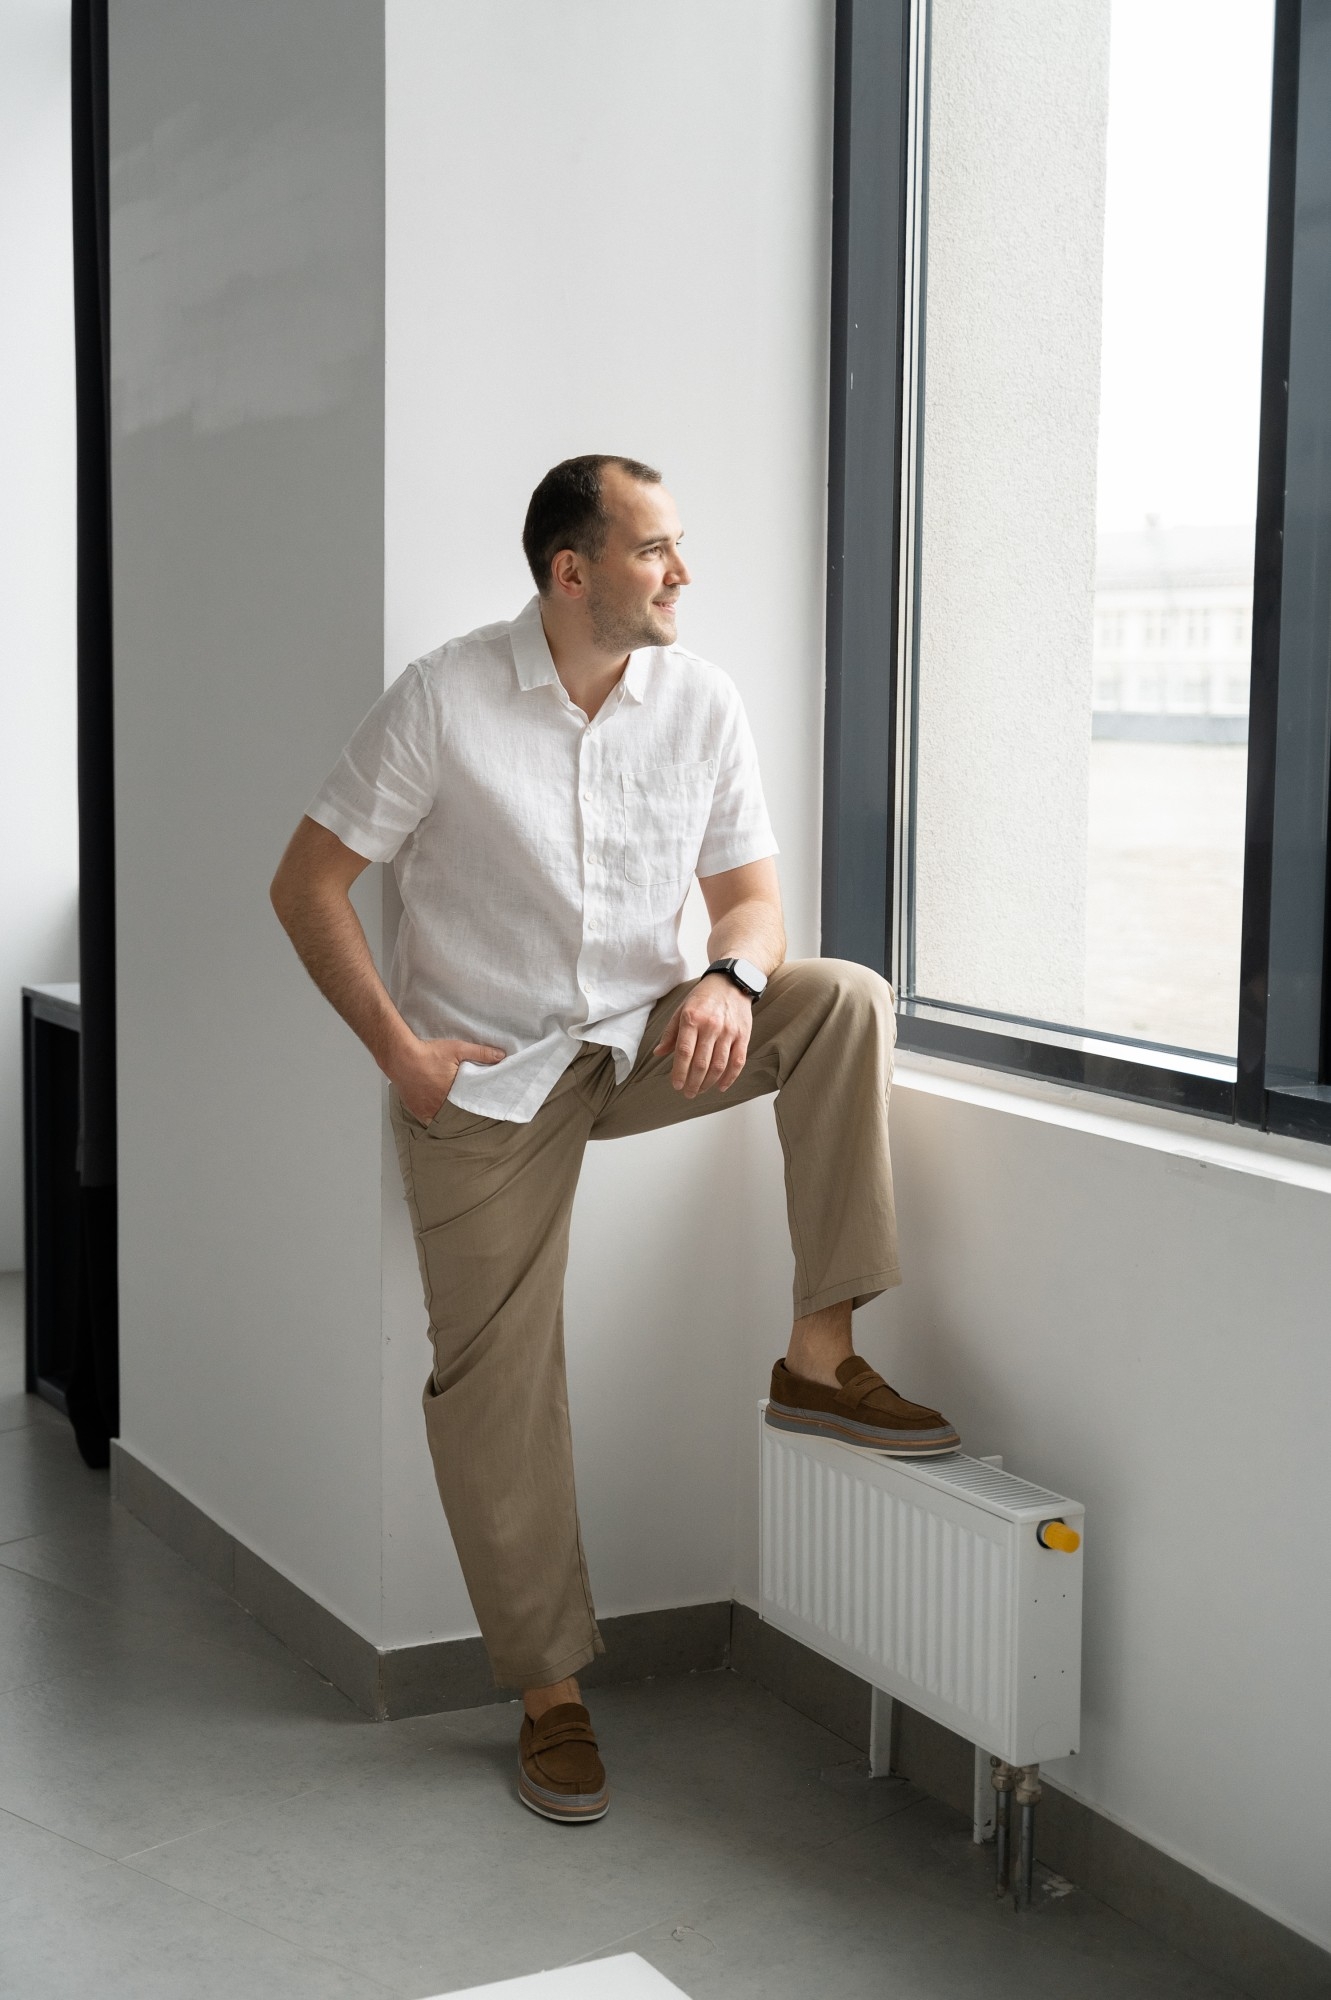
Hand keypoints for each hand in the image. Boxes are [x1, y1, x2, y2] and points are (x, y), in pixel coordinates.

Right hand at [392, 1037, 505, 1123]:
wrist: (400, 1056)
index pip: (469, 1108)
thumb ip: (481, 1053)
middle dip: (461, 1113)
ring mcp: (425, 1110)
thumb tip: (502, 1056)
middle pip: (455, 1115)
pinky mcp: (415, 1109)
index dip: (475, 1109)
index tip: (481, 1108)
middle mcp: (438, 1106)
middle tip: (469, 1110)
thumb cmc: (429, 1053)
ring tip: (455, 1112)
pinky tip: (438, 1113)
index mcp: (452, 1095)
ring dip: (447, 1116)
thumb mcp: (458, 1049)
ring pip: (441, 1119)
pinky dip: (433, 1117)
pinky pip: (427, 1119)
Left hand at [653, 972, 752, 1097]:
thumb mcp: (682, 1009)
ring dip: (708, 1083)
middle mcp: (711, 1026)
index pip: (684, 1052)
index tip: (676, 1085)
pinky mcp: (743, 1035)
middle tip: (687, 1093)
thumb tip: (658, 1053)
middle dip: (693, 1082)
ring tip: (700, 1090)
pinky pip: (738, 1062)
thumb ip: (670, 1032)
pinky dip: (730, 1078)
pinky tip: (721, 1086)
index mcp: (692, 1018)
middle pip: (701, 1063)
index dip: (679, 1072)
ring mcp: (729, 1031)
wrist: (731, 982)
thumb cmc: (703, 997)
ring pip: (719, 1065)